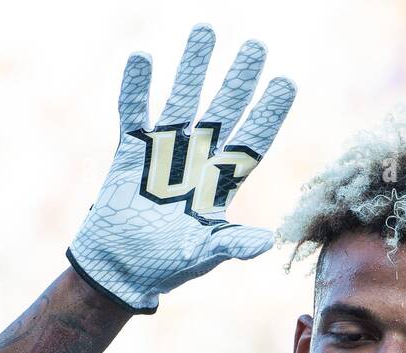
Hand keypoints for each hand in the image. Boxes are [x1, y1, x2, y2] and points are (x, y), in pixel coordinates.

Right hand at [67, 24, 296, 312]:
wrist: (120, 269)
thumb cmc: (166, 266)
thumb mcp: (203, 256)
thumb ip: (231, 245)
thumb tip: (266, 241)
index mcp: (221, 183)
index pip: (252, 141)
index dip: (268, 113)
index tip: (286, 83)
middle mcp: (198, 160)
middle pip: (223, 111)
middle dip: (238, 79)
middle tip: (256, 46)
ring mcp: (164, 153)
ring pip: (182, 100)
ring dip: (193, 68)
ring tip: (205, 31)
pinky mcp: (131, 153)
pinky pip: (134, 113)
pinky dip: (136, 88)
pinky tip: (143, 59)